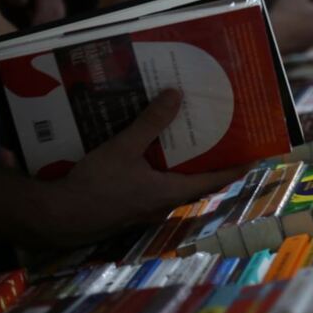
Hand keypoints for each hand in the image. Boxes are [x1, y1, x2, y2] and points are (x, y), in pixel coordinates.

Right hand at [40, 90, 243, 247]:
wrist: (57, 217)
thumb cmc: (94, 186)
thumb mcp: (123, 148)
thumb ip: (150, 123)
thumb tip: (176, 96)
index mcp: (170, 191)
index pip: (215, 179)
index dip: (236, 167)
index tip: (255, 155)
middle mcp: (163, 203)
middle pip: (198, 181)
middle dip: (211, 161)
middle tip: (222, 137)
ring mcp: (146, 208)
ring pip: (175, 184)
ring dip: (185, 165)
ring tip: (189, 138)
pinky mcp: (129, 207)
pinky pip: (155, 186)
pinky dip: (162, 170)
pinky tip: (151, 153)